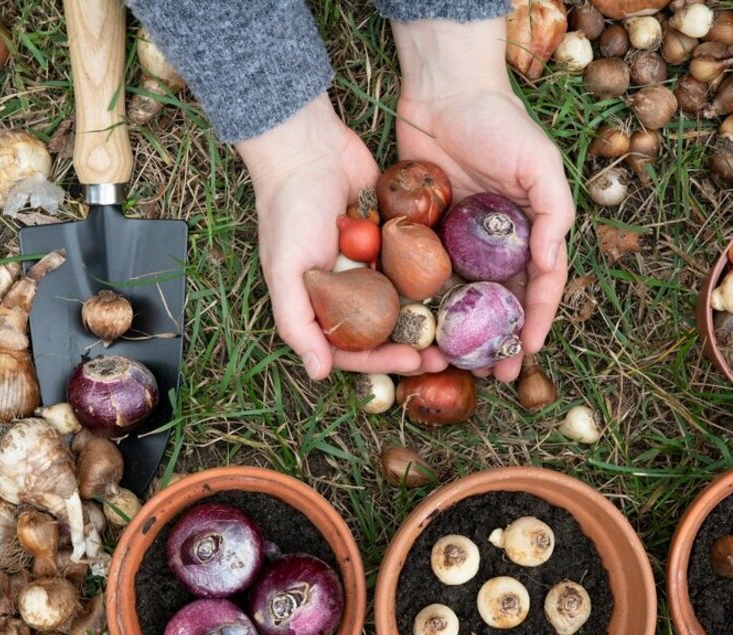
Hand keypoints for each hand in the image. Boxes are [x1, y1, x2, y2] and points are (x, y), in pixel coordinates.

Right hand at [236, 94, 447, 379]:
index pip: (353, 347)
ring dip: (430, 319)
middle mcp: (349, 291)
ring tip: (459, 331)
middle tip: (445, 357)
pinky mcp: (394, 240)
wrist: (309, 148)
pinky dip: (435, 280)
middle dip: (414, 347)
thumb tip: (318, 374)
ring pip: (406, 303)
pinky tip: (462, 291)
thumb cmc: (289, 211)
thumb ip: (297, 323)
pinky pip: (416, 266)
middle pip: (385, 331)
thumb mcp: (285, 271)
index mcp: (322, 305)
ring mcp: (373, 266)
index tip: (412, 362)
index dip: (382, 360)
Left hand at [391, 18, 574, 381]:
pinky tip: (422, 329)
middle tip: (493, 374)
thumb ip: (553, 213)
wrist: (442, 92)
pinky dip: (428, 305)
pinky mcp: (425, 236)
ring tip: (457, 364)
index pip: (539, 286)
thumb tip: (551, 263)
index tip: (526, 352)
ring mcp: (459, 242)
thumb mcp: (539, 163)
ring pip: (464, 298)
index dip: (536, 321)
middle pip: (500, 302)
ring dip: (463, 333)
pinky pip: (427, 277)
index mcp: (529, 231)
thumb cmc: (499, 123)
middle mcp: (495, 244)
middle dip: (499, 340)